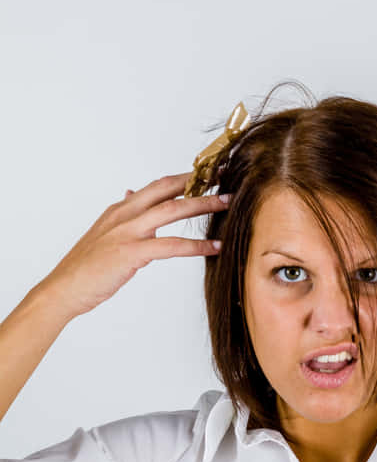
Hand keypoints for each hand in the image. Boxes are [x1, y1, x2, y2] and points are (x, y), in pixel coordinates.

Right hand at [40, 173, 229, 318]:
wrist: (64, 287)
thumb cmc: (86, 266)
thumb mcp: (105, 232)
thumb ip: (123, 213)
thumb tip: (130, 194)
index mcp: (120, 209)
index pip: (157, 186)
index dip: (184, 178)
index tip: (207, 174)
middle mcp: (125, 214)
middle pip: (168, 190)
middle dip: (199, 183)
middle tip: (224, 180)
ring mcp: (127, 232)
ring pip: (172, 210)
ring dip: (203, 206)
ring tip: (227, 205)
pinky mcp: (131, 253)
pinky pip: (171, 246)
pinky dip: (196, 245)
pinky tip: (214, 247)